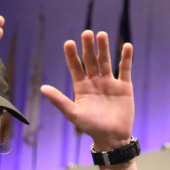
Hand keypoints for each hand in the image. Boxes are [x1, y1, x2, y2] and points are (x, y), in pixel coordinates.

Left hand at [41, 31, 133, 150]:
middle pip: (91, 60)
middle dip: (88, 47)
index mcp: (81, 87)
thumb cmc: (91, 127)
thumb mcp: (73, 114)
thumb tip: (43, 88)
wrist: (112, 137)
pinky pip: (125, 70)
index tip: (69, 43)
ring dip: (104, 48)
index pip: (75, 67)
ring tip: (102, 34)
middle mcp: (95, 82)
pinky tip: (127, 46)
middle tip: (87, 33)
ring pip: (106, 61)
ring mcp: (110, 83)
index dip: (72, 55)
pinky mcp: (124, 87)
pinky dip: (126, 58)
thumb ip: (59, 100)